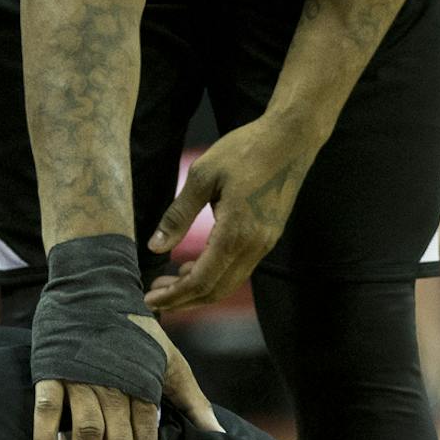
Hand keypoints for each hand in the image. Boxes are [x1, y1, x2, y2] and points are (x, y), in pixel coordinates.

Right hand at [32, 315, 221, 439]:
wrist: (94, 287)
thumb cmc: (135, 330)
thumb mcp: (171, 362)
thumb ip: (193, 402)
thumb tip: (219, 437)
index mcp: (144, 391)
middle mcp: (115, 389)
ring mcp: (82, 380)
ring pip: (86, 435)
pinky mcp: (51, 371)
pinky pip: (47, 408)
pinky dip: (45, 437)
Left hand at [144, 114, 321, 311]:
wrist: (290, 139)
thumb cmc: (245, 150)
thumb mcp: (202, 177)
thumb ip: (178, 215)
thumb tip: (155, 246)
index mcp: (235, 233)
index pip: (200, 281)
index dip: (173, 295)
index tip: (148, 300)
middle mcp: (253, 247)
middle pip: (215, 291)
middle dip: (183, 299)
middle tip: (153, 297)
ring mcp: (264, 244)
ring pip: (228, 283)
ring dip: (198, 289)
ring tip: (168, 281)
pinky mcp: (267, 237)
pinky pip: (238, 269)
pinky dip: (214, 275)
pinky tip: (193, 265)